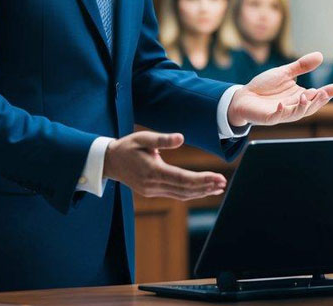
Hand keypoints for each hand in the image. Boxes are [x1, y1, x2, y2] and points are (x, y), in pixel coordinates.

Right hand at [103, 131, 225, 199]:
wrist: (109, 162)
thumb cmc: (127, 146)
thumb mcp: (142, 138)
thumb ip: (161, 139)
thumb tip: (181, 138)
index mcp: (152, 171)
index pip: (183, 178)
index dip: (202, 179)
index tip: (217, 177)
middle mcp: (153, 185)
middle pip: (185, 189)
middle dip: (205, 187)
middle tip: (223, 182)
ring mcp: (152, 190)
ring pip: (181, 194)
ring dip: (201, 192)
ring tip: (218, 187)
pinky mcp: (152, 191)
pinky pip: (175, 194)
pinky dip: (191, 192)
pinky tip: (203, 189)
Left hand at [227, 52, 332, 127]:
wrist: (243, 96)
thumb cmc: (265, 86)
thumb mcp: (285, 73)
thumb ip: (301, 66)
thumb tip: (320, 55)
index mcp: (298, 97)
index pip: (315, 97)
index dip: (326, 94)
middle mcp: (292, 106)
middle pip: (309, 107)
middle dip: (317, 101)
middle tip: (324, 93)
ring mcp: (281, 113)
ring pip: (295, 114)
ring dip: (302, 107)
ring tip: (306, 96)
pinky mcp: (268, 117)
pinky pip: (276, 117)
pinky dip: (280, 112)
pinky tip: (281, 105)